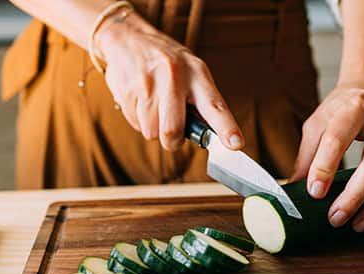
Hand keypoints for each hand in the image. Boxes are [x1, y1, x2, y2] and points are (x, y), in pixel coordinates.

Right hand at [94, 12, 242, 150]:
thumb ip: (202, 102)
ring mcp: (148, 84)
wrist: (129, 38)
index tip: (236, 144)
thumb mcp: (192, 72)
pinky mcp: (127, 91)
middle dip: (172, 141)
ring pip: (151, 132)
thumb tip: (210, 137)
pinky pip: (135, 124)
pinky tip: (141, 100)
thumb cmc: (167, 62)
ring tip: (154, 106)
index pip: (215, 105)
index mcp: (197, 73)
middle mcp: (174, 77)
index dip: (226, 127)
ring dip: (153, 127)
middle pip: (173, 131)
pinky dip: (139, 119)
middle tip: (173, 134)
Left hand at [290, 86, 363, 231]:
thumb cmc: (343, 108)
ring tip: (358, 223)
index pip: (338, 139)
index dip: (324, 168)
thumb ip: (306, 156)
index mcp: (355, 107)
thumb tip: (293, 190)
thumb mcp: (317, 123)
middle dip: (354, 197)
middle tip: (336, 218)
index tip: (315, 192)